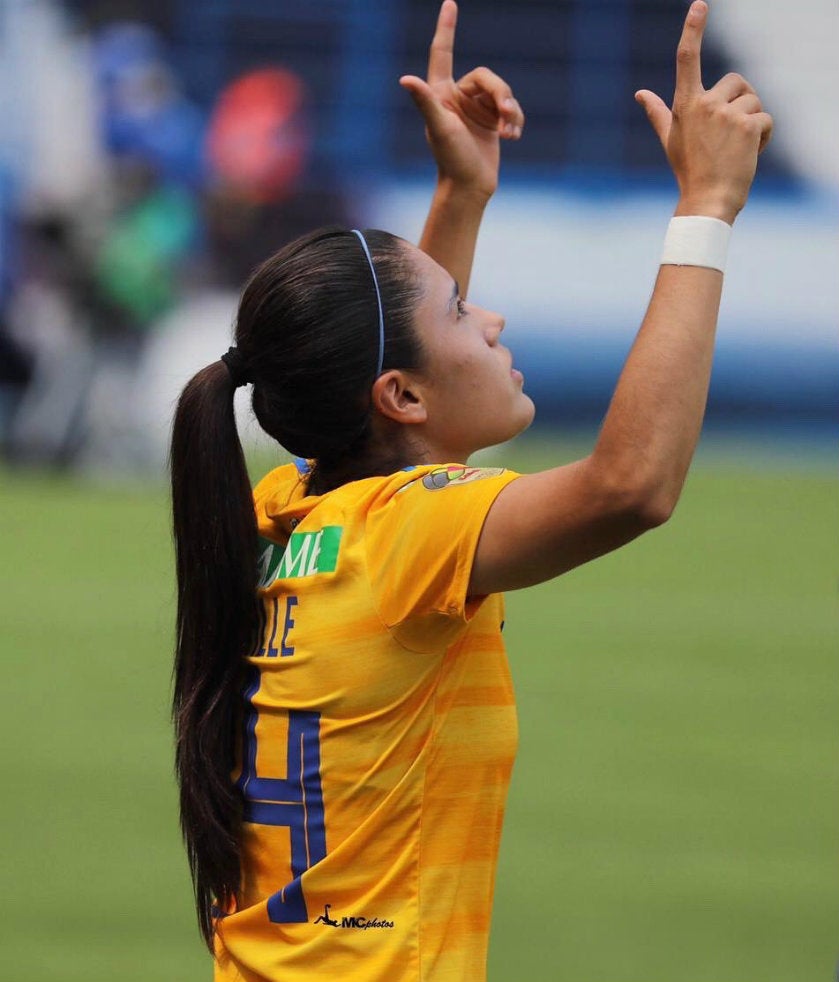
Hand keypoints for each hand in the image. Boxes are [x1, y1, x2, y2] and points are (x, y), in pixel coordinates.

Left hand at [399, 0, 524, 200]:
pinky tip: (512, 137)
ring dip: (510, 111)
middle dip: (500, 95)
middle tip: (504, 117)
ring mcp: (477, 110)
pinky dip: (515, 120)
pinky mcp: (492, 123)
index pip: (443, 52)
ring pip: (503, 93)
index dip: (446, 28)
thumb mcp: (438, 128)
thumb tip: (405, 80)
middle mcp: (459, 97)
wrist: (469, 188)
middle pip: (488, 78)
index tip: (450, 3)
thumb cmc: (450, 160)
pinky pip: (511, 109)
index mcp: (442, 93)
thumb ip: (425, 101)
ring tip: (508, 133)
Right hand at [635, 0, 772, 223]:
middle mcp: (704, 105)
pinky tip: (748, 155)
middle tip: (728, 135)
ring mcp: (727, 114)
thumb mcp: (670, 139)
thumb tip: (640, 94)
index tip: (700, 5)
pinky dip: (763, 137)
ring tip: (736, 149)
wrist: (708, 201)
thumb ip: (657, 112)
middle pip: (737, 82)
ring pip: (754, 100)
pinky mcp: (748, 125)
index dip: (693, 30)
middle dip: (741, 103)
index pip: (686, 60)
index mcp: (685, 105)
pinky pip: (766, 119)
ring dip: (753, 122)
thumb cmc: (689, 171)